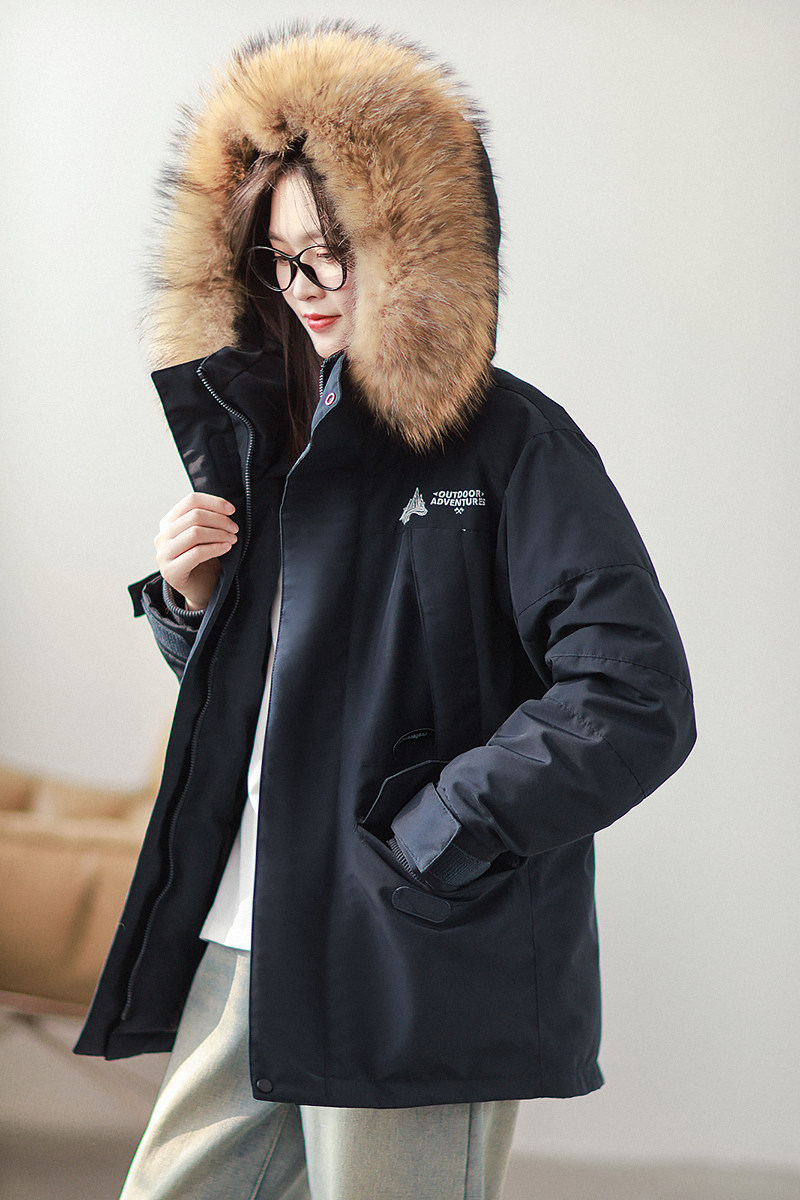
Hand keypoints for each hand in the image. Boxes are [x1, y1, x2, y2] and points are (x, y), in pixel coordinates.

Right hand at [155, 493, 237, 611]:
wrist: (201, 590)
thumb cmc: (205, 561)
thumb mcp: (204, 535)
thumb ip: (207, 520)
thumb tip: (227, 507)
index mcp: (168, 522)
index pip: (191, 501)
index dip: (214, 503)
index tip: (232, 510)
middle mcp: (162, 536)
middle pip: (195, 516)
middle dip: (220, 520)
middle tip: (234, 529)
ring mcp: (163, 554)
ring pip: (195, 533)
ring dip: (219, 534)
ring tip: (232, 539)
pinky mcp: (170, 571)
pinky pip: (196, 553)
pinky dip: (215, 548)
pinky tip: (226, 548)